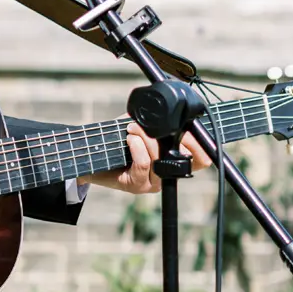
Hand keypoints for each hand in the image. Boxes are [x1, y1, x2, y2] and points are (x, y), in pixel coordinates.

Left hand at [82, 122, 212, 195]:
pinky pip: (145, 164)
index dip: (200, 143)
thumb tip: (163, 105)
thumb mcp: (140, 127)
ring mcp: (153, 183)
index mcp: (174, 161)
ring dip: (147, 138)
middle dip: (175, 136)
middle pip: (186, 158)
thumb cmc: (117, 141)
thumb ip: (154, 121)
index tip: (189, 126)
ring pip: (161, 158)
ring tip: (133, 128)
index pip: (202, 158)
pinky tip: (130, 139)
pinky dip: (138, 147)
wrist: (90, 159)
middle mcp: (167, 174)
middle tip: (156, 124)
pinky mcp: (137, 185)